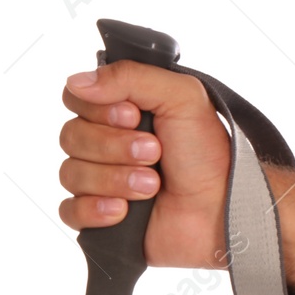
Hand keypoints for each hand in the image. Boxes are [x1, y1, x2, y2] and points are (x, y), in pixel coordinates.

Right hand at [58, 61, 235, 269]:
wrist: (224, 210)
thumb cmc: (210, 156)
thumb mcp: (183, 97)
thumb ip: (131, 76)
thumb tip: (78, 82)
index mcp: (123, 110)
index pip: (76, 99)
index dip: (99, 109)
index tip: (133, 116)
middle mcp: (108, 143)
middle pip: (71, 136)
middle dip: (113, 147)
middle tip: (155, 153)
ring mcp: (103, 181)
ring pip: (70, 174)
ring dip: (114, 179)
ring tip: (153, 185)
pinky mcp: (102, 218)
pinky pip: (70, 211)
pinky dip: (94, 210)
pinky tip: (123, 211)